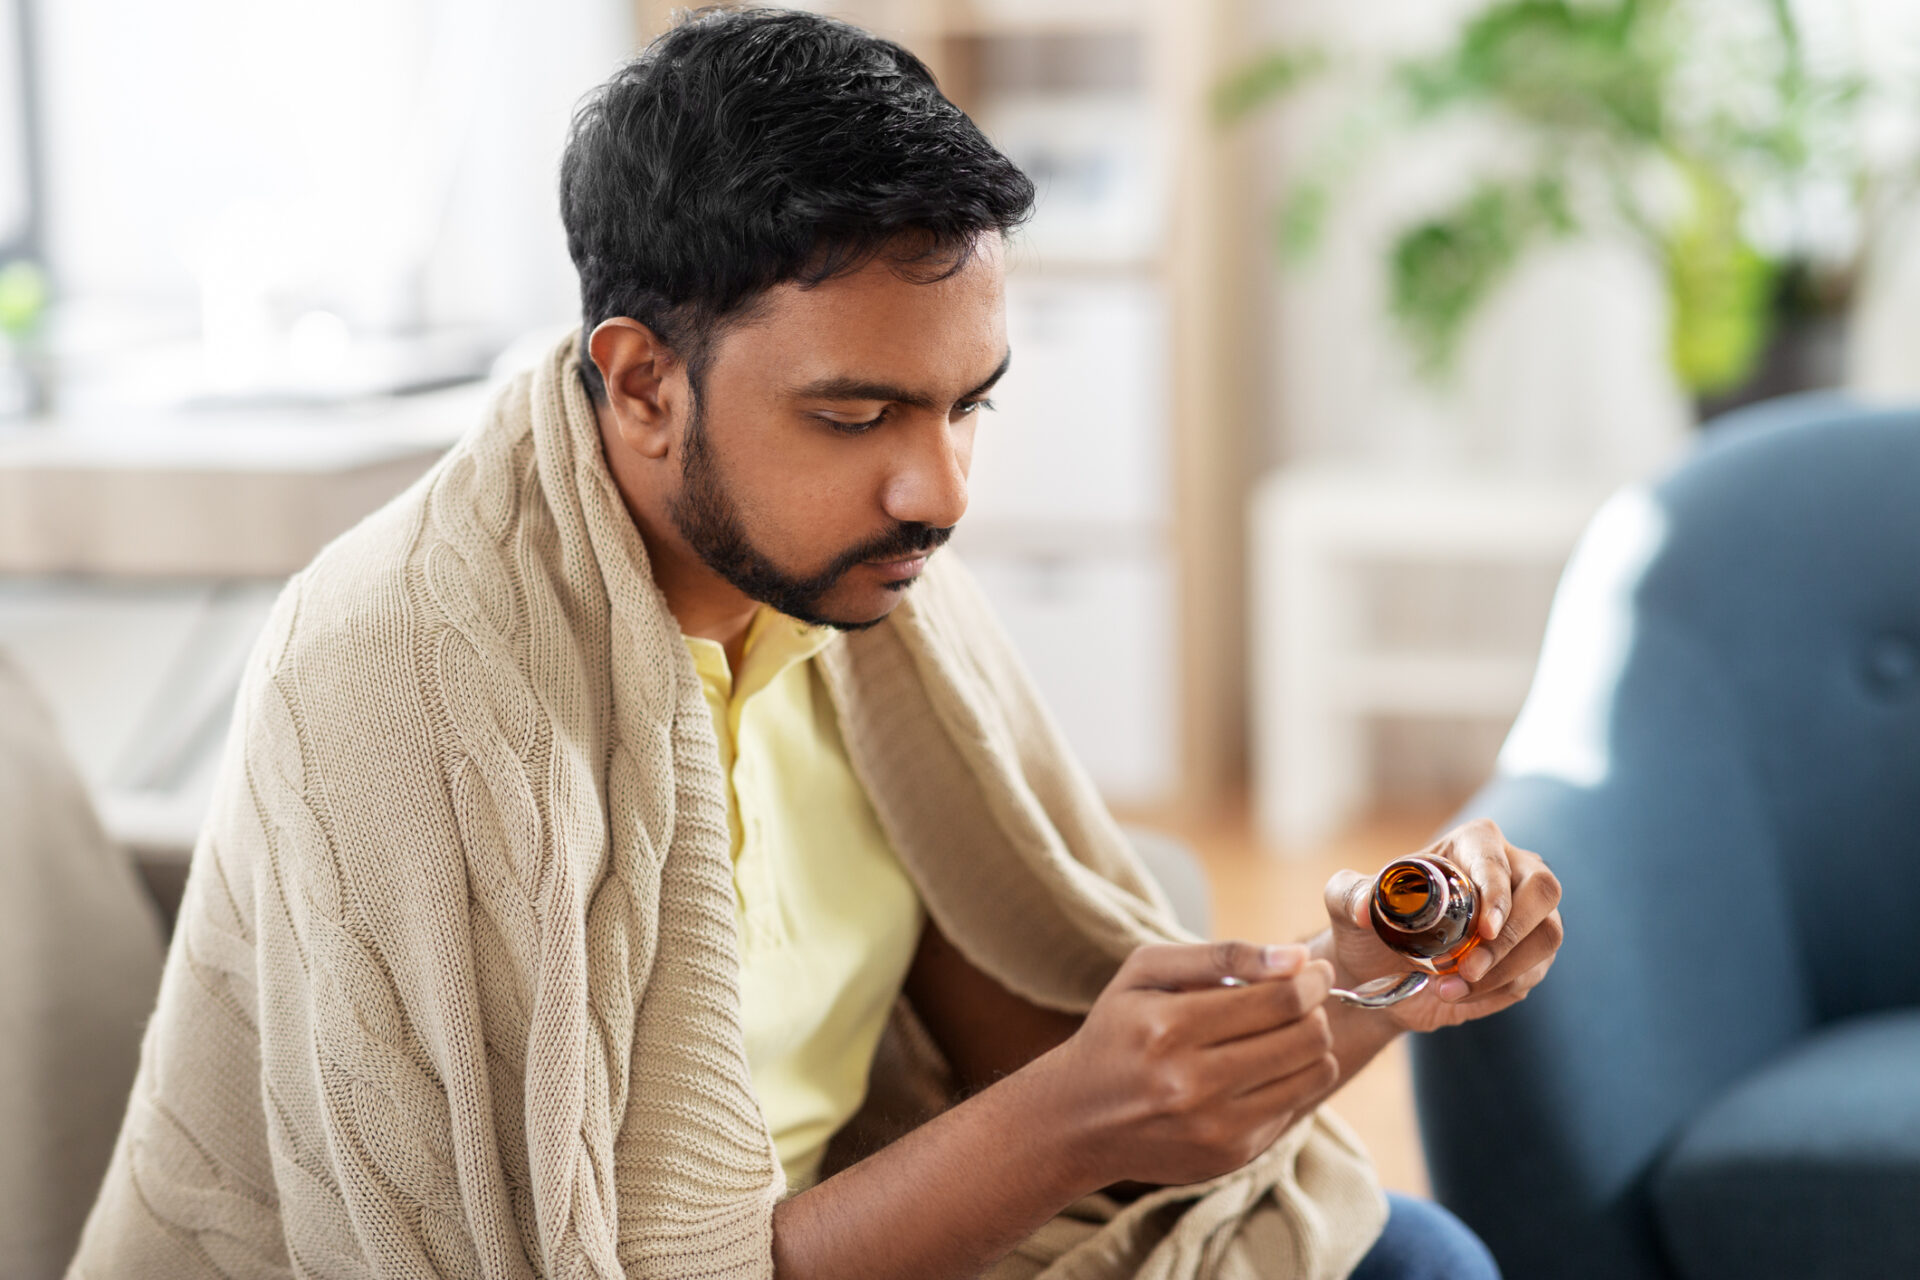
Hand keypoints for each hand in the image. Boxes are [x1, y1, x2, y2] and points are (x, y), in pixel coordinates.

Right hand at [1032, 941, 1339, 1190]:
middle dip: (1317, 1010)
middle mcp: (1191, 1084)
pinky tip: (1264, 1070)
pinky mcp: (1230, 1156)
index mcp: (1169, 1027)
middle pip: (1305, 1038)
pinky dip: (1292, 1083)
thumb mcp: (1147, 972)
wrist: (1078, 1117)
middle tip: (1306, 999)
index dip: (1312, 980)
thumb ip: (1222, 955)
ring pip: (1313, 1076)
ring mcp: (1214, 1127)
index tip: (1316, 970)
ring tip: (1289, 1033)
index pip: (1279, 1000)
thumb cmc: (1118, 1030)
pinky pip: (1297, 1109)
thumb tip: (1296, 957)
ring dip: (1314, 1047)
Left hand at [1321, 819, 1563, 1034]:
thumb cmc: (1366, 924)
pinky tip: (1453, 995)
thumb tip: (1366, 909)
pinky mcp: (1527, 958)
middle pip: (1544, 891)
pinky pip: (1531, 974)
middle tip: (1470, 966)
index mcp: (1470, 845)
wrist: (1376, 972)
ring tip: (1449, 987)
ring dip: (1504, 969)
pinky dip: (1495, 991)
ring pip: (1547, 937)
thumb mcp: (1344, 902)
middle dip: (1510, 934)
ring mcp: (1525, 917)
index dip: (1497, 891)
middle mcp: (1509, 873)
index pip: (1497, 859)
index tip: (1482, 929)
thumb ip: (1349, 895)